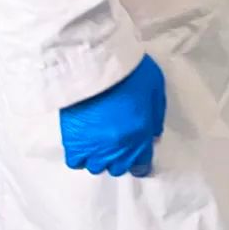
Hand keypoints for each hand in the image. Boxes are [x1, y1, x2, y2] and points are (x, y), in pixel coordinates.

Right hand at [59, 54, 165, 177]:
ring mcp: (92, 147)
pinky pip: (76, 162)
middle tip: (121, 142)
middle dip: (122, 158)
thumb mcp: (156, 89)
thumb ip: (156, 117)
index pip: (141, 166)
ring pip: (97, 166)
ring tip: (101, 141)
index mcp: (139, 136)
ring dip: (101, 157)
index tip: (139, 157)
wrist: (97, 61)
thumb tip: (154, 138)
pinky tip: (86, 142)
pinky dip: (82, 156)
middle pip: (118, 168)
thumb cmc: (131, 71)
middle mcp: (116, 148)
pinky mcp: (72, 141)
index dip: (141, 163)